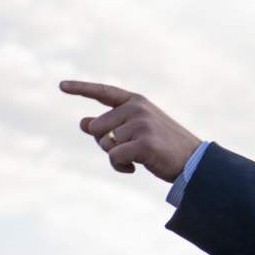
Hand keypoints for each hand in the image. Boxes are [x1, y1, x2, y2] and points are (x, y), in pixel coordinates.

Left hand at [60, 80, 200, 181]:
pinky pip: (113, 157)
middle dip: (105, 142)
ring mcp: (141, 124)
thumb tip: (83, 122)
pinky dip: (119, 167)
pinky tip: (134, 168)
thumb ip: (111, 125)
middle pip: (97, 126)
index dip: (81, 89)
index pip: (103, 92)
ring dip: (115, 156)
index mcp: (137, 101)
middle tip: (129, 149)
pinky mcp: (143, 143)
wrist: (194, 161)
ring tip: (137, 159)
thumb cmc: (164, 146)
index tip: (61, 86)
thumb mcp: (137, 131)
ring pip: (105, 143)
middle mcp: (137, 108)